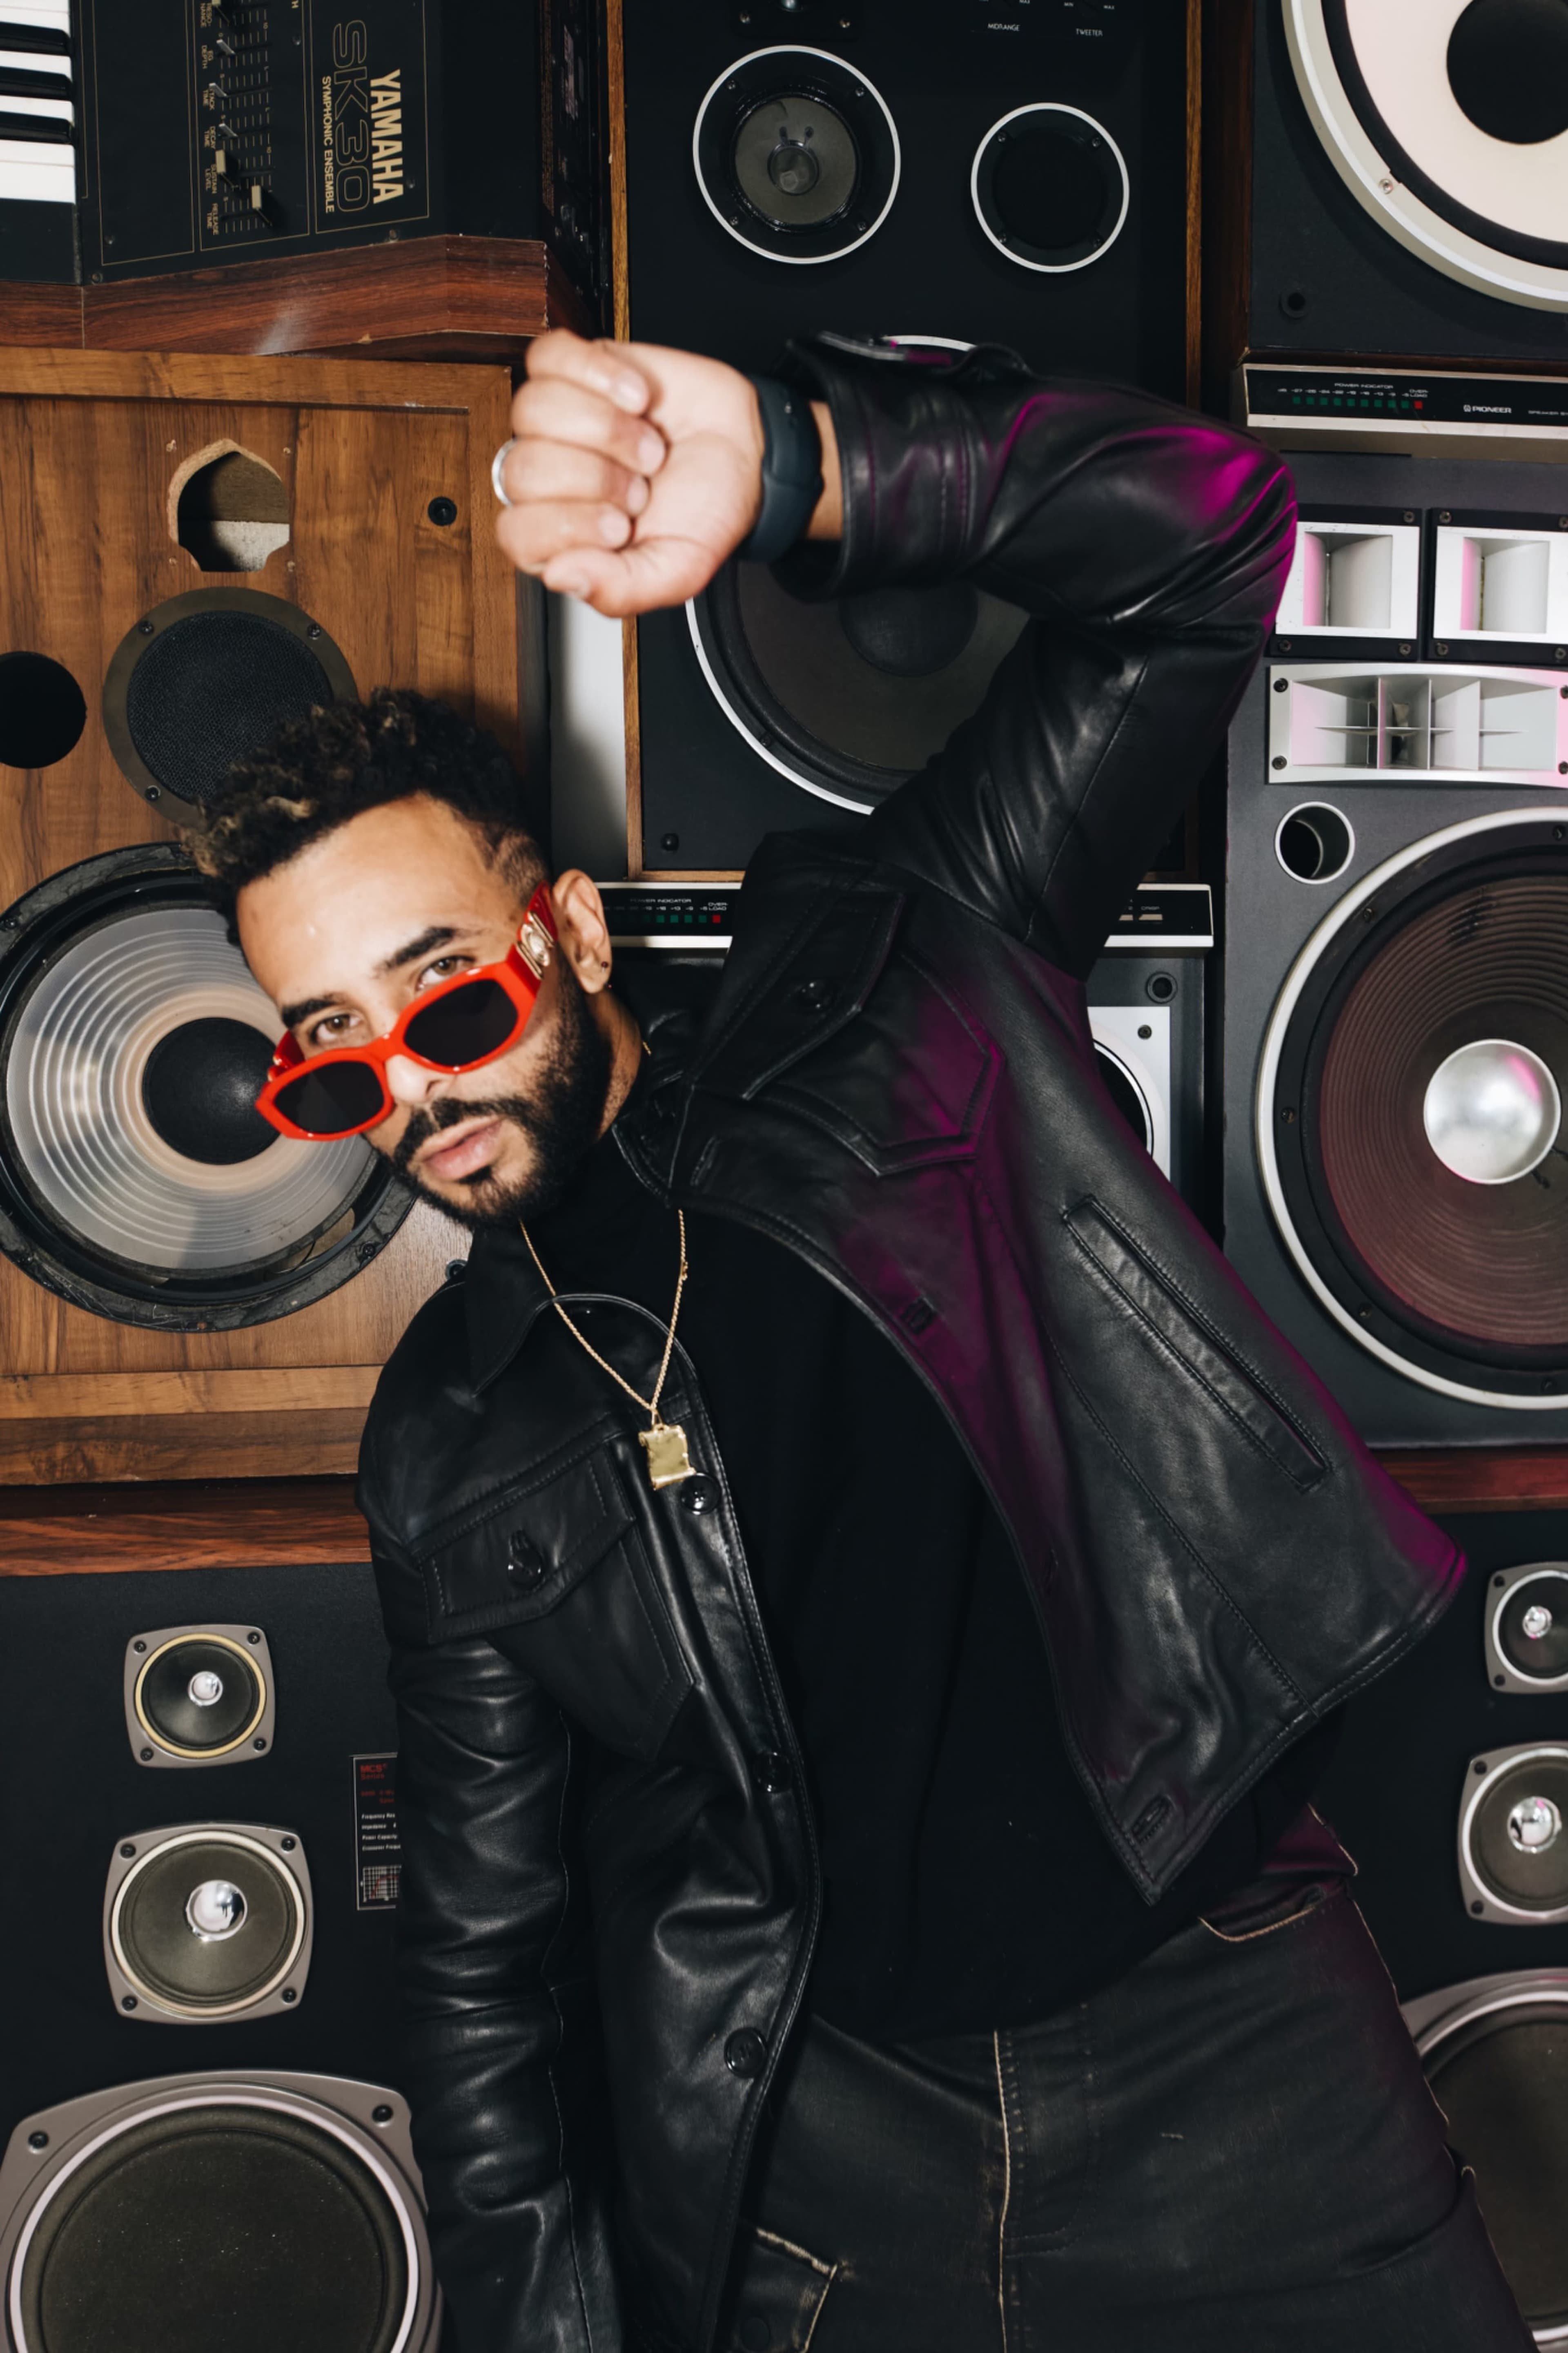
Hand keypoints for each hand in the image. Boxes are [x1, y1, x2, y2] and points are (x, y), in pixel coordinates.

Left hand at [495, 331, 766, 617]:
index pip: (518, 534)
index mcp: (559, 538)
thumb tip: (559, 575)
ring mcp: (557, 421)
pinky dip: (599, 374)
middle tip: (641, 487)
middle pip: (523, 471)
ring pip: (534, 411)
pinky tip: (637, 397)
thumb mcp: (677, 570)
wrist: (747, 451)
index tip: (622, 526)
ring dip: (605, 428)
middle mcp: (548, 480)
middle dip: (596, 477)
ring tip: (647, 445)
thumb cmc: (706, 510)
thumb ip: (620, 591)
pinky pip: (549, 357)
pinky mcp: (576, 370)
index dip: (568, 527)